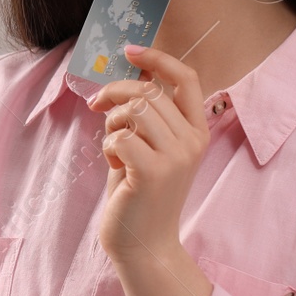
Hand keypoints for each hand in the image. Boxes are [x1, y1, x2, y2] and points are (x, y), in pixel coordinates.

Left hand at [84, 44, 209, 264]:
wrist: (145, 245)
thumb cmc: (141, 195)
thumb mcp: (151, 148)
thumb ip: (147, 117)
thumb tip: (128, 81)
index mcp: (197, 131)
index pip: (186, 78)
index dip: (158, 58)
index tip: (130, 50)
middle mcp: (193, 141)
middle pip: (149, 91)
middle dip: (115, 94)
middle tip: (97, 107)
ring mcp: (176, 156)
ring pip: (134, 109)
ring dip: (112, 123)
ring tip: (113, 147)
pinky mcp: (153, 172)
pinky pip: (119, 136)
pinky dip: (108, 146)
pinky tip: (115, 165)